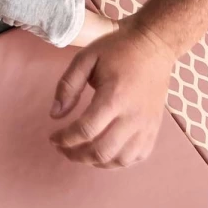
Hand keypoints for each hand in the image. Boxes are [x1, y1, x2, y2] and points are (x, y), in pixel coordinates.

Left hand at [48, 21, 176, 167]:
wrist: (155, 45)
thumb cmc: (118, 49)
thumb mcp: (85, 58)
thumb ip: (67, 86)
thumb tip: (55, 115)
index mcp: (114, 97)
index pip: (86, 130)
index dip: (64, 139)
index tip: (52, 138)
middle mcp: (133, 116)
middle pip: (102, 151)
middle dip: (76, 155)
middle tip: (63, 148)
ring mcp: (147, 125)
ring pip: (121, 160)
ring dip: (96, 162)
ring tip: (81, 152)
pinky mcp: (155, 128)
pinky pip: (138, 156)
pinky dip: (119, 161)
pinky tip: (105, 152)